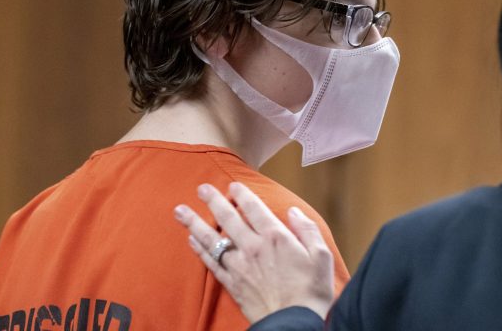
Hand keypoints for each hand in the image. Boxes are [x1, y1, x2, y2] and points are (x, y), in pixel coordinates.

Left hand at [174, 182, 334, 322]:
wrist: (294, 324)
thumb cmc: (312, 291)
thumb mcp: (321, 255)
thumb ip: (307, 229)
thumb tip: (293, 212)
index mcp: (275, 237)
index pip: (254, 208)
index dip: (242, 194)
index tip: (233, 185)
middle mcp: (253, 248)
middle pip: (228, 219)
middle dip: (213, 201)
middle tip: (201, 188)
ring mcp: (240, 267)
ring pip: (212, 240)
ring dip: (195, 223)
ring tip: (180, 211)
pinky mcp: (233, 284)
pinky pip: (211, 263)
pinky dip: (199, 251)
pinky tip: (191, 241)